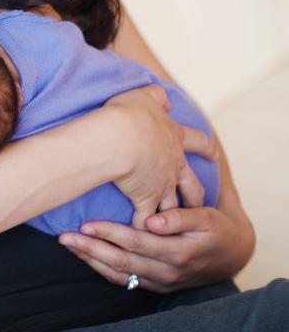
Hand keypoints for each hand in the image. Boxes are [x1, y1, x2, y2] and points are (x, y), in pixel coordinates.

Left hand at [58, 202, 254, 292]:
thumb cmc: (215, 228)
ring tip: (68, 245)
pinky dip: (102, 269)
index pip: (136, 243)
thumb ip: (180, 218)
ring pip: (119, 274)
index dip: (109, 233)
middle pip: (121, 261)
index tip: (86, 223)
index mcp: (178, 253)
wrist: (231, 255)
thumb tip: (152, 220)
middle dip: (90, 249)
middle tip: (64, 236)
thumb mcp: (207, 218)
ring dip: (91, 260)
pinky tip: (85, 257)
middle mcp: (166, 272)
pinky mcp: (156, 286)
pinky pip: (124, 280)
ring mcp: (160, 283)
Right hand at [104, 85, 216, 224]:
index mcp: (174, 138)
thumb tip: (165, 98)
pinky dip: (144, 228)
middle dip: (195, 194)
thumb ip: (156, 96)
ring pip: (173, 206)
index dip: (204, 147)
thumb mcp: (145, 96)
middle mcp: (173, 165)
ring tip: (170, 226)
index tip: (212, 153)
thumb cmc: (129, 115)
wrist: (119, 138)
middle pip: (191, 184)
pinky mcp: (145, 200)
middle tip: (199, 202)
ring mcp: (161, 185)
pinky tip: (140, 235)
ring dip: (172, 216)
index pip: (196, 142)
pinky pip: (146, 220)